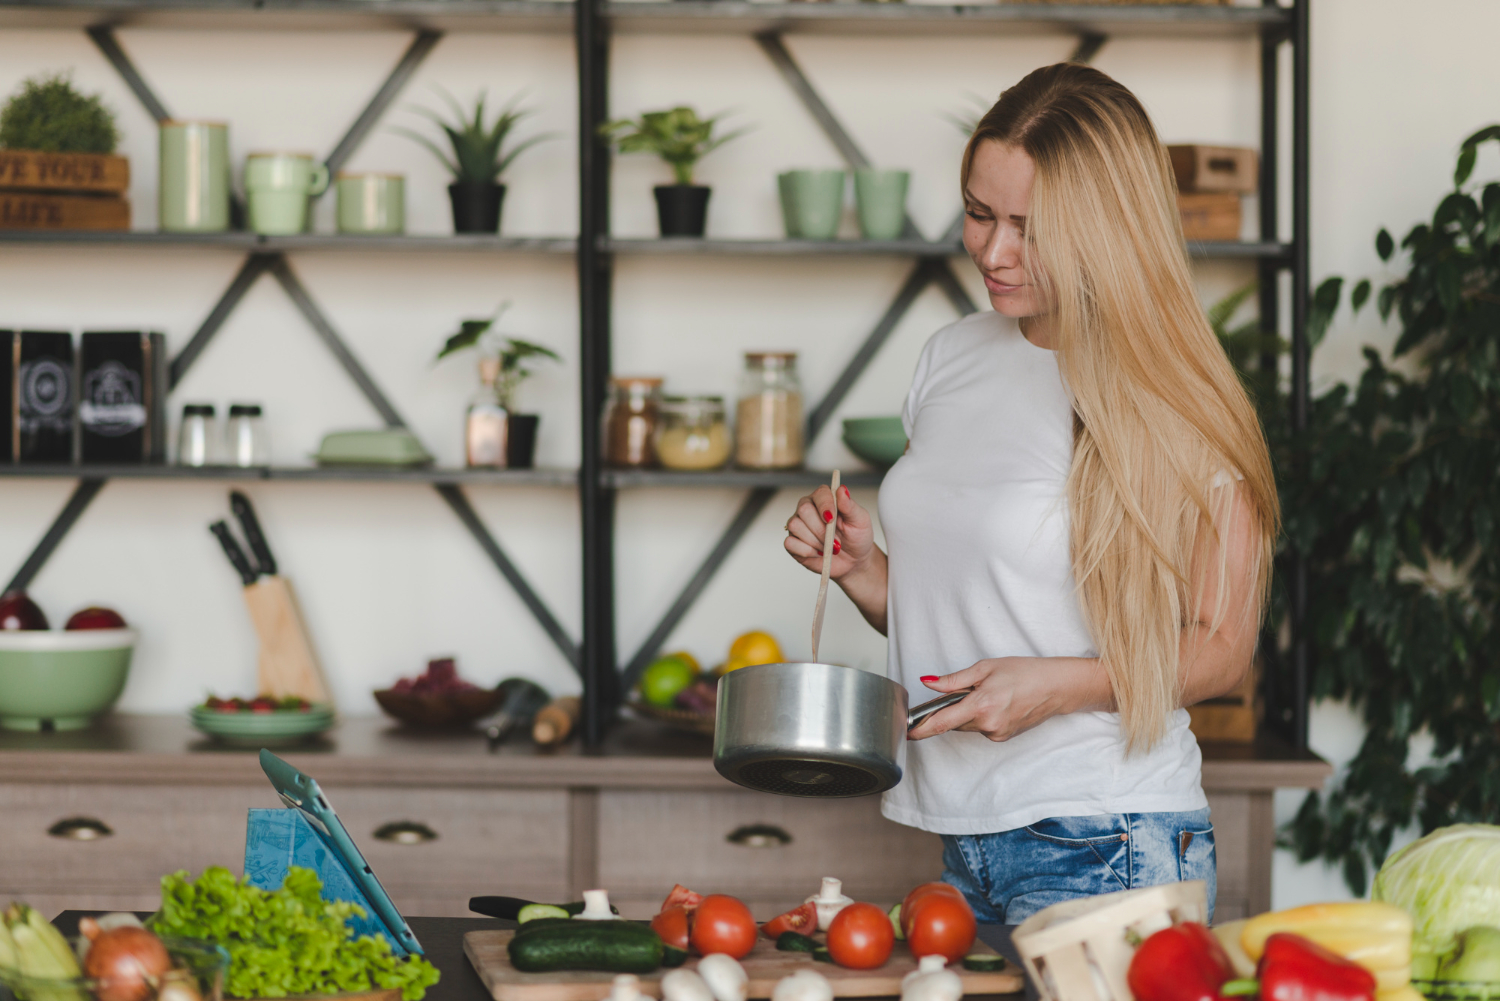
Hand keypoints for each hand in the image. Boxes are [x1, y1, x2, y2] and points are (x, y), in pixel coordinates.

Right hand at [783, 484, 875, 583]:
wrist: (853, 561)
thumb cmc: (857, 538)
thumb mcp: (860, 521)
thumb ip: (850, 505)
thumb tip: (842, 489)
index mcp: (825, 499)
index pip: (819, 494)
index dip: (825, 506)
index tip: (832, 519)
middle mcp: (808, 508)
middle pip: (804, 510)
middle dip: (821, 529)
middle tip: (835, 540)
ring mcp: (798, 525)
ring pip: (795, 526)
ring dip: (815, 541)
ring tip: (828, 547)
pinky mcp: (793, 542)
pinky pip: (790, 542)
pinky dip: (806, 551)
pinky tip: (818, 553)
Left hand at [906, 657, 1105, 741]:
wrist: (1056, 687)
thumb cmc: (1024, 672)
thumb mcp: (985, 668)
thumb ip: (953, 680)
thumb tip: (928, 683)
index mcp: (981, 705)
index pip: (942, 722)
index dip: (922, 729)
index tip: (907, 732)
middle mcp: (988, 725)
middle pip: (954, 722)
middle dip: (953, 708)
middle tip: (969, 689)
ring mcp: (997, 734)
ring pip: (968, 725)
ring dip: (969, 712)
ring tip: (990, 693)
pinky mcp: (1004, 737)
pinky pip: (982, 728)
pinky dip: (982, 716)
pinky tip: (998, 703)